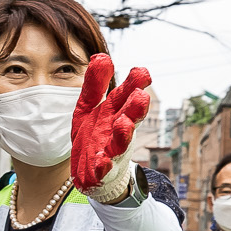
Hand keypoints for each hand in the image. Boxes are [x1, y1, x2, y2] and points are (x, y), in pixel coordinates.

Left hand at [70, 54, 151, 201]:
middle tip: (141, 96)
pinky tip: (102, 161)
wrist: (92, 173)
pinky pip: (104, 169)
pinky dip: (104, 165)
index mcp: (115, 113)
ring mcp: (110, 151)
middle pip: (130, 118)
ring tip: (124, 124)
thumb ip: (95, 84)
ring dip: (124, 134)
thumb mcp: (89, 107)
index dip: (134, 84)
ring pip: (120, 143)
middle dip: (135, 109)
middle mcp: (117, 131)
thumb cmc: (94, 136)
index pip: (126, 96)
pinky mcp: (101, 170)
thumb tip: (101, 56)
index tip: (142, 72)